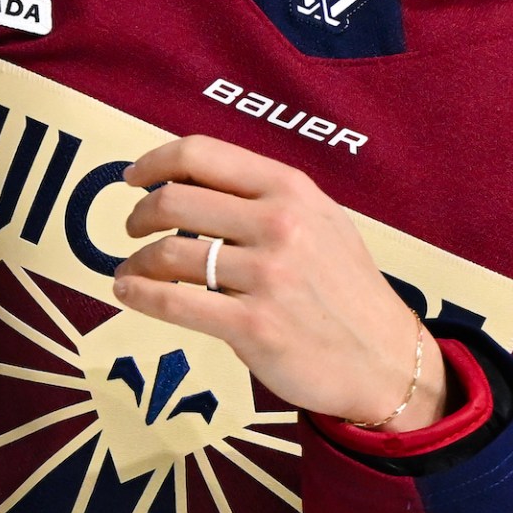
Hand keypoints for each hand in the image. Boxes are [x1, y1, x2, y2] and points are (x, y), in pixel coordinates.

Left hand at [113, 135, 446, 429]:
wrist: (384, 358)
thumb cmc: (346, 289)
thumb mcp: (322, 221)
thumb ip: (268, 197)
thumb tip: (195, 181)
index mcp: (291, 189)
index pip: (202, 154)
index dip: (155, 162)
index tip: (133, 177)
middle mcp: (278, 224)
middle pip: (174, 201)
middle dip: (139, 215)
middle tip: (132, 229)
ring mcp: (267, 275)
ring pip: (169, 253)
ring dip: (136, 262)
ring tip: (130, 272)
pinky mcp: (253, 325)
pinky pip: (174, 302)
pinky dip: (140, 295)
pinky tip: (128, 293)